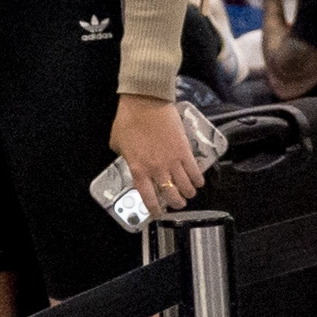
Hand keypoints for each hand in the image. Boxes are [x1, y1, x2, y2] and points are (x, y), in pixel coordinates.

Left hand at [106, 90, 206, 219]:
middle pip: (172, 195)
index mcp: (138, 169)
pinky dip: (198, 180)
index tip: (158, 214)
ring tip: (189, 192)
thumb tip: (132, 161)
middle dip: (176, 203)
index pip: (149, 197)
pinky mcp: (186, 152)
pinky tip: (198, 181)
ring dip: (189, 193)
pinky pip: (196, 173)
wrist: (145, 102)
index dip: (155, 209)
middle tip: (177, 202)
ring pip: (187, 187)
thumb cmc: (128, 119)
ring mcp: (173, 162)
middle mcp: (157, 170)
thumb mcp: (117, 142)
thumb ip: (126, 157)